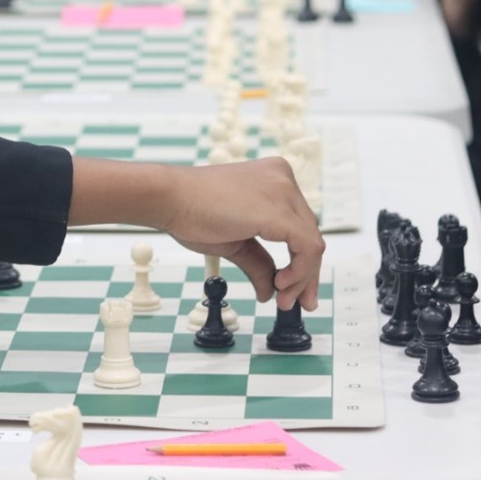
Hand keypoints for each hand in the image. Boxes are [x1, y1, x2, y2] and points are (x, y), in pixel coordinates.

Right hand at [161, 158, 324, 310]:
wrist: (168, 198)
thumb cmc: (190, 210)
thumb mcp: (234, 240)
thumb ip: (257, 261)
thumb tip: (269, 290)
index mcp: (273, 178)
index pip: (299, 225)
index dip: (300, 259)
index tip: (292, 287)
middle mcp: (283, 178)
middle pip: (309, 234)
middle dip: (305, 274)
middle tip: (296, 302)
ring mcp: (284, 192)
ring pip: (312, 244)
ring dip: (302, 278)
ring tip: (286, 300)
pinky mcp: (280, 212)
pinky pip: (307, 248)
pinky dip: (300, 272)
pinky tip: (281, 285)